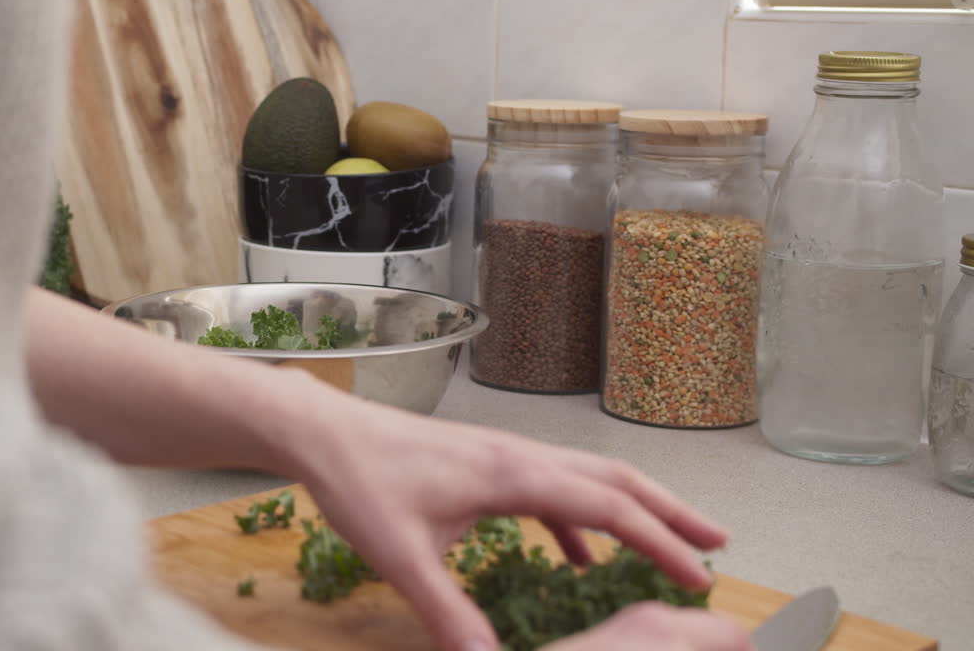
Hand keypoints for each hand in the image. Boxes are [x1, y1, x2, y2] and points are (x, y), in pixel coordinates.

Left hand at [295, 388, 732, 650]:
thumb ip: (446, 611)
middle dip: (671, 512)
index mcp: (512, 474)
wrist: (326, 433)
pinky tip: (579, 557)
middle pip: (615, 479)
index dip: (660, 541)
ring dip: (634, 511)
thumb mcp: (400, 555)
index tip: (701, 578)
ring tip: (670, 547)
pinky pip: (551, 490)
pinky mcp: (486, 465)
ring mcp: (505, 456)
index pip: (608, 505)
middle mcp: (520, 456)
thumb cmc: (360, 483)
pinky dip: (580, 521)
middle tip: (719, 546)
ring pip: (588, 479)